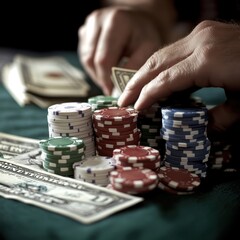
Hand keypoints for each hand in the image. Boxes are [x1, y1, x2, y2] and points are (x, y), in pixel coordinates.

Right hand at [78, 6, 161, 94]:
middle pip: (91, 60)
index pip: (103, 60)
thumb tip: (121, 89)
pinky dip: (94, 67)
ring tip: (110, 79)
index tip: (114, 92)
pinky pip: (84, 56)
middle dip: (101, 78)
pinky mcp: (84, 32)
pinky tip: (106, 68)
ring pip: (86, 60)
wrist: (137, 21)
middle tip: (111, 89)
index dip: (107, 80)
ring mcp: (88, 26)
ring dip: (97, 74)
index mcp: (116, 22)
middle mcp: (97, 20)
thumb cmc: (144, 35)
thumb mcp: (148, 49)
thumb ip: (134, 67)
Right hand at [118, 20, 239, 133]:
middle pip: (156, 63)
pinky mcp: (204, 33)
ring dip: (143, 73)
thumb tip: (202, 126)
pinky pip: (172, 51)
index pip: (165, 80)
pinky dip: (159, 66)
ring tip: (131, 89)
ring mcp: (201, 34)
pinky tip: (153, 77)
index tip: (133, 109)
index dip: (146, 95)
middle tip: (121, 99)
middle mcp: (199, 42)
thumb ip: (221, 117)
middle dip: (135, 82)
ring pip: (161, 54)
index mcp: (207, 60)